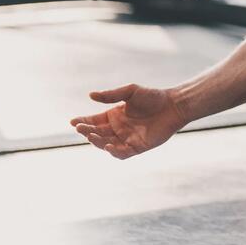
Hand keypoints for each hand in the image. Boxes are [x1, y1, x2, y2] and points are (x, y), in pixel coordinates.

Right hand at [69, 83, 187, 158]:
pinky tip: (109, 145)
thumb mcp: (130, 91)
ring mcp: (127, 139)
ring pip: (106, 144)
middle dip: (87, 131)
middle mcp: (118, 129)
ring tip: (91, 135)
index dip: (82, 122)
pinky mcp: (138, 147)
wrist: (173, 106)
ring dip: (97, 141)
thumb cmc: (152, 97)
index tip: (72, 122)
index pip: (93, 121)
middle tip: (80, 128)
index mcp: (114, 116)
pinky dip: (114, 151)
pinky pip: (122, 153)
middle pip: (97, 133)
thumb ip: (111, 95)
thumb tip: (90, 95)